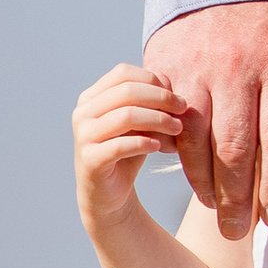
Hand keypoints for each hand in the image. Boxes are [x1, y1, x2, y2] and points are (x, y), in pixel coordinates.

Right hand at [72, 65, 185, 232]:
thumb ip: (149, 101)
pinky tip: (158, 146)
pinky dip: (145, 143)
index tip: (177, 95)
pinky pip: (121, 145)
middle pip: (127, 91)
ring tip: (178, 129)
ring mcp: (83, 136)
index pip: (123, 73)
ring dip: (159, 120)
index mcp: (92, 97)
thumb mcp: (140, 121)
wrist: (110, 193)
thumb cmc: (128, 151)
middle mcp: (82, 112)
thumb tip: (169, 82)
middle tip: (184, 109)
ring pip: (126, 115)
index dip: (153, 79)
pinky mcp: (89, 159)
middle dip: (161, 98)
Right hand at [143, 0, 267, 237]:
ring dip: (209, 186)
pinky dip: (183, 159)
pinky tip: (195, 182)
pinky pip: (173, 123)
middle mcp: (239, 68)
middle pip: (240, 149)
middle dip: (242, 199)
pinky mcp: (168, 65)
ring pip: (200, 142)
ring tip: (220, 214)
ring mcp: (200, 67)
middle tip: (243, 234)